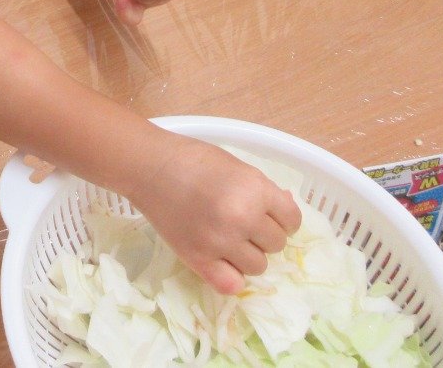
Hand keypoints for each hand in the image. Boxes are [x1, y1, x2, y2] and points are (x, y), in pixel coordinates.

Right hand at [128, 132, 302, 294]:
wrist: (150, 167)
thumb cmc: (194, 159)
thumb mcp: (237, 166)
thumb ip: (263, 189)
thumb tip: (287, 208)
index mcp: (255, 190)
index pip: (292, 220)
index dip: (283, 218)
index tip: (268, 216)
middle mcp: (242, 218)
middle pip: (277, 244)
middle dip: (263, 234)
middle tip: (242, 223)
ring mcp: (220, 241)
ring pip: (258, 266)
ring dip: (248, 255)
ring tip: (229, 239)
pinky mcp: (198, 259)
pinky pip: (231, 284)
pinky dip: (231, 276)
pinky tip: (223, 261)